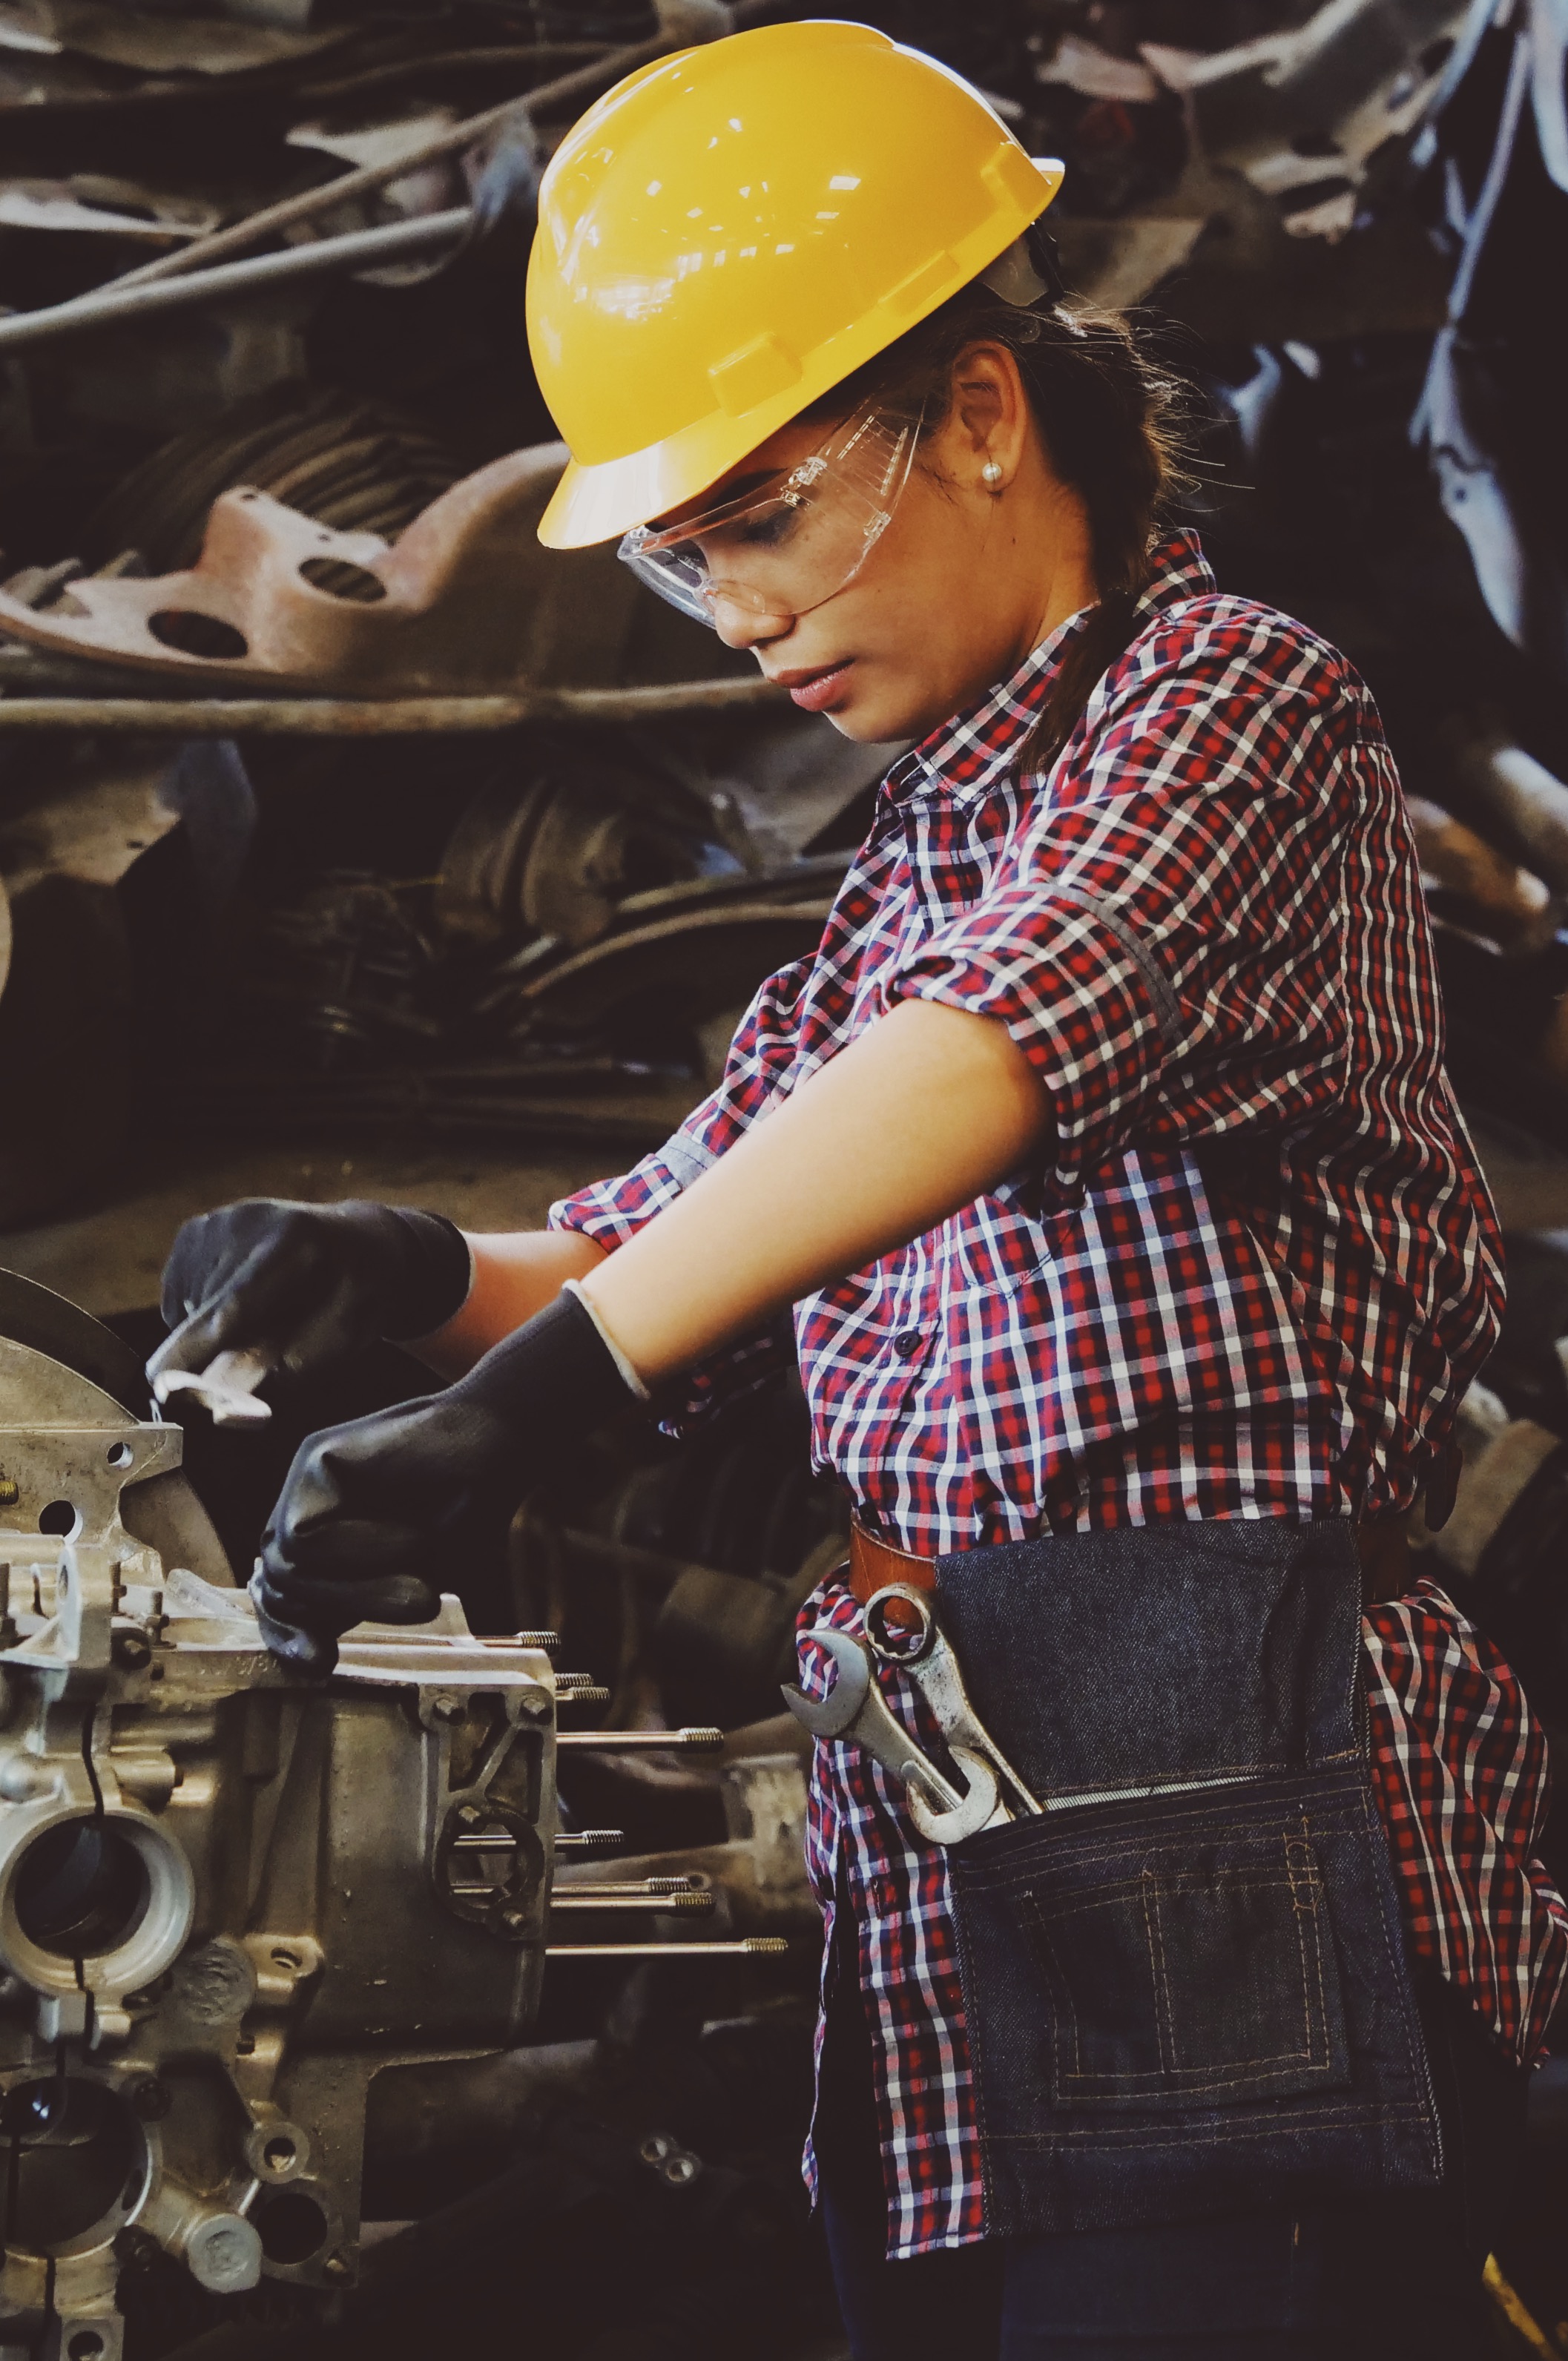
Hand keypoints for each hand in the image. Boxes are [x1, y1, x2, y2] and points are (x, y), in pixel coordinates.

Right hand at [148, 1199, 472, 1392]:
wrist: (359, 1242)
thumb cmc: (357, 1298)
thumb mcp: (343, 1339)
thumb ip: (285, 1372)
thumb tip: (225, 1410)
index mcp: (297, 1242)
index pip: (234, 1306)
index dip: (196, 1349)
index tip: (161, 1385)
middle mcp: (248, 1221)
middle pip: (203, 1311)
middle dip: (214, 1351)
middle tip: (266, 1347)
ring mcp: (217, 1221)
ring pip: (184, 1309)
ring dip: (211, 1331)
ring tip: (265, 1314)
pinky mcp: (195, 1229)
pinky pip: (179, 1295)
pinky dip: (202, 1311)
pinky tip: (243, 1300)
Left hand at [252, 1390, 519, 1666]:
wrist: (502, 1445)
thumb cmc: (467, 1514)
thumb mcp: (408, 1581)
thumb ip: (357, 1605)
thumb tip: (308, 1656)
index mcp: (324, 1541)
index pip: (280, 1599)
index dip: (288, 1638)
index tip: (322, 1665)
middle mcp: (306, 1509)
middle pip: (277, 1589)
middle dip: (336, 1611)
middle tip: (417, 1604)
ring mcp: (305, 1482)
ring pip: (286, 1568)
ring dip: (359, 1587)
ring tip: (422, 1579)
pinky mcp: (314, 1458)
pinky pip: (301, 1536)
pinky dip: (357, 1551)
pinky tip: (408, 1533)